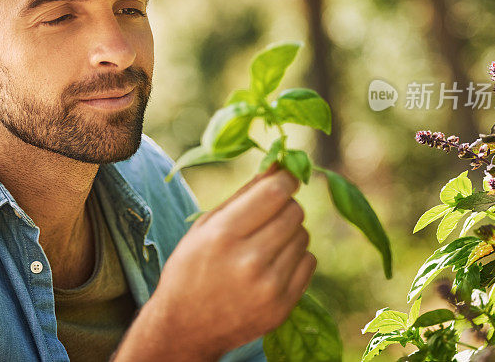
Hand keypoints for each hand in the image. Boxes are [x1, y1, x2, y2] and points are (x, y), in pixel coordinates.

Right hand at [114, 163, 315, 360]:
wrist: (186, 328)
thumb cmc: (192, 267)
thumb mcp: (205, 226)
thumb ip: (242, 196)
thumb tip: (277, 166)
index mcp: (224, 235)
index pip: (275, 192)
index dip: (285, 178)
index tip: (284, 177)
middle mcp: (249, 261)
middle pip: (294, 211)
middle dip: (285, 205)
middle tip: (268, 215)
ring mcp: (269, 287)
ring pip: (303, 235)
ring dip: (289, 233)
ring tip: (265, 245)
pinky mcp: (283, 306)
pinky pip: (309, 262)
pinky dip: (296, 257)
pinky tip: (273, 265)